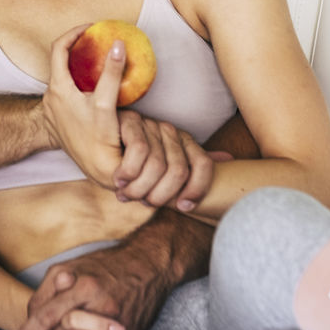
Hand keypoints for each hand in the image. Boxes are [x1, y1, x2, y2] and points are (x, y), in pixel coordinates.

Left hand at [40, 24, 125, 188]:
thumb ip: (111, 73)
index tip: (91, 28)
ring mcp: (53, 108)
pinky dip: (81, 84)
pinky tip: (97, 88)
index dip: (74, 33)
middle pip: (61, 62)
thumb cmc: (95, 138)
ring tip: (99, 62)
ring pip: (65, 78)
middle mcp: (51, 96)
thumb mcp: (105, 103)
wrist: (90, 167)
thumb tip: (118, 44)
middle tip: (98, 42)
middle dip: (79, 50)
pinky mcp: (59, 118)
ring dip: (80, 68)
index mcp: (58, 87)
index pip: (59, 48)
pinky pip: (68, 92)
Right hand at [113, 114, 229, 210]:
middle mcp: (172, 132)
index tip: (184, 208)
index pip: (204, 165)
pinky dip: (128, 173)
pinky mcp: (132, 121)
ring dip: (140, 188)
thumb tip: (230, 159)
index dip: (197, 189)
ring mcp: (152, 125)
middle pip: (179, 171)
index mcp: (185, 143)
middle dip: (161, 195)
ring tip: (128, 194)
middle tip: (145, 202)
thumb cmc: (136, 157)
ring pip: (158, 165)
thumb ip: (191, 166)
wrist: (100, 134)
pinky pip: (138, 151)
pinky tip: (120, 180)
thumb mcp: (163, 166)